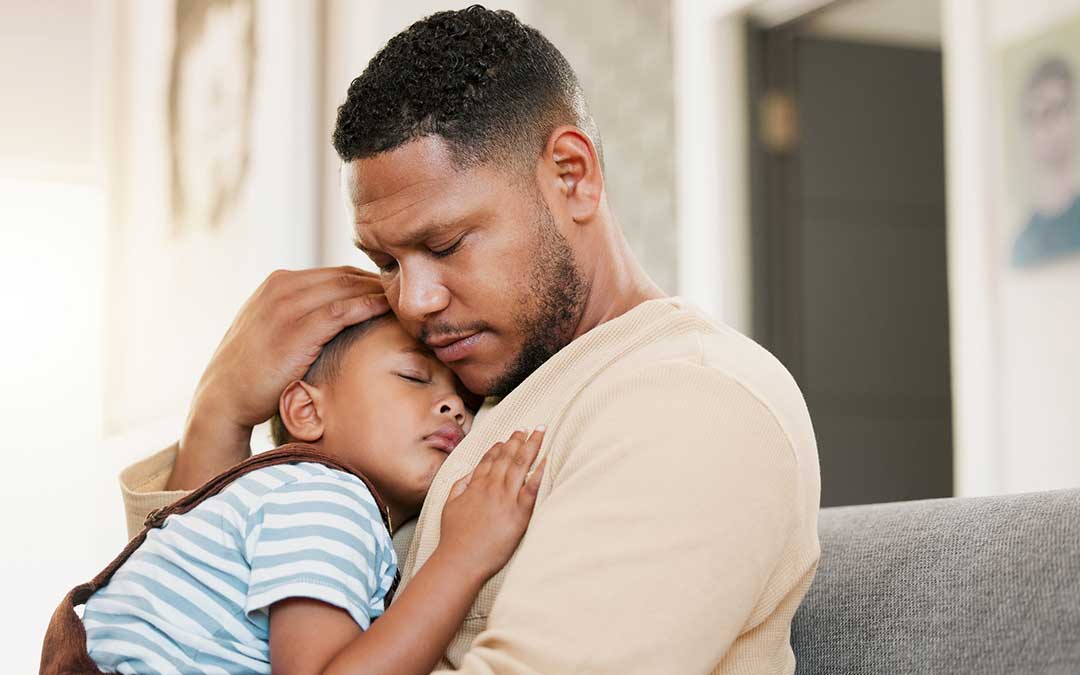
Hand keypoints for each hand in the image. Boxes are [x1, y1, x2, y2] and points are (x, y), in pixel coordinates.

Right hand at [172, 267, 388, 488]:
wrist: (224, 398)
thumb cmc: (255, 372)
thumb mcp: (274, 330)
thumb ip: (303, 316)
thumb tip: (340, 318)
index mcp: (278, 283)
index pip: (336, 273)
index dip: (368, 282)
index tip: (395, 294)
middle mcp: (281, 287)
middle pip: (346, 275)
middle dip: (379, 282)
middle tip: (411, 295)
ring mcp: (287, 305)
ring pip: (347, 287)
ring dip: (380, 291)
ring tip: (408, 301)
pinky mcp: (295, 328)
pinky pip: (341, 310)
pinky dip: (368, 305)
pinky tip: (389, 309)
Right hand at [439, 428, 546, 582]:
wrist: (461, 559)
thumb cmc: (454, 536)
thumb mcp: (449, 505)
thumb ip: (460, 485)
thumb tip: (469, 472)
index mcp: (475, 485)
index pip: (489, 459)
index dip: (499, 447)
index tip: (507, 437)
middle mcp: (492, 487)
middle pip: (508, 457)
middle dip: (518, 440)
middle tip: (528, 427)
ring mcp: (506, 498)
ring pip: (521, 466)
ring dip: (531, 447)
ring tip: (539, 433)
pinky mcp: (519, 513)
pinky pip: (532, 488)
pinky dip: (539, 472)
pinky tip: (546, 460)